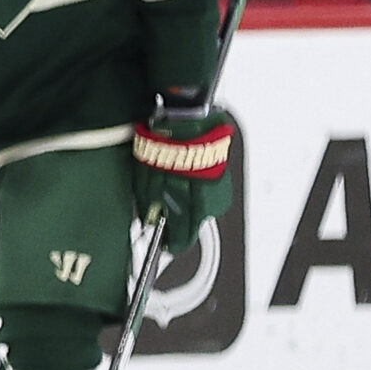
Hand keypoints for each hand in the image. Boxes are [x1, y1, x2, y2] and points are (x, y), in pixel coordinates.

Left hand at [132, 106, 234, 254]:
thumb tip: (150, 219)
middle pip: (192, 223)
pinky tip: (184, 175)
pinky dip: (196, 188)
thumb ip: (149, 208)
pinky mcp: (224, 179)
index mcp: (190, 213)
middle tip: (161, 206)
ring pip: (201, 207)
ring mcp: (220, 193)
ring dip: (187, 201)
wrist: (187, 124)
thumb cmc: (165, 152)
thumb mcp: (146, 185)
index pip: (182, 241)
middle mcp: (209, 207)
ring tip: (172, 184)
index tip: (165, 245)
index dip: (171, 244)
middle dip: (177, 218)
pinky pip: (208, 192)